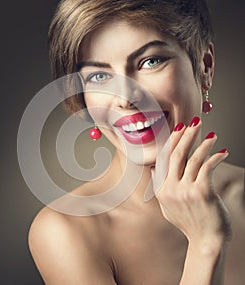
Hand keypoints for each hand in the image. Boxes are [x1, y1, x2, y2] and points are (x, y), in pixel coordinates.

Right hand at [154, 116, 230, 245]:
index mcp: (160, 190)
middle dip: (186, 136)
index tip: (178, 128)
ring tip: (211, 135)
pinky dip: (215, 157)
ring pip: (193, 158)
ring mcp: (185, 190)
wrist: (206, 242)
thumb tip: (153, 168)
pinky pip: (207, 167)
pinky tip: (222, 152)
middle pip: (176, 155)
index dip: (172, 141)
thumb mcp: (167, 207)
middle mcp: (170, 188)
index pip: (164, 159)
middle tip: (194, 123)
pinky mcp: (202, 192)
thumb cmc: (189, 223)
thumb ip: (158, 187)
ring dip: (203, 144)